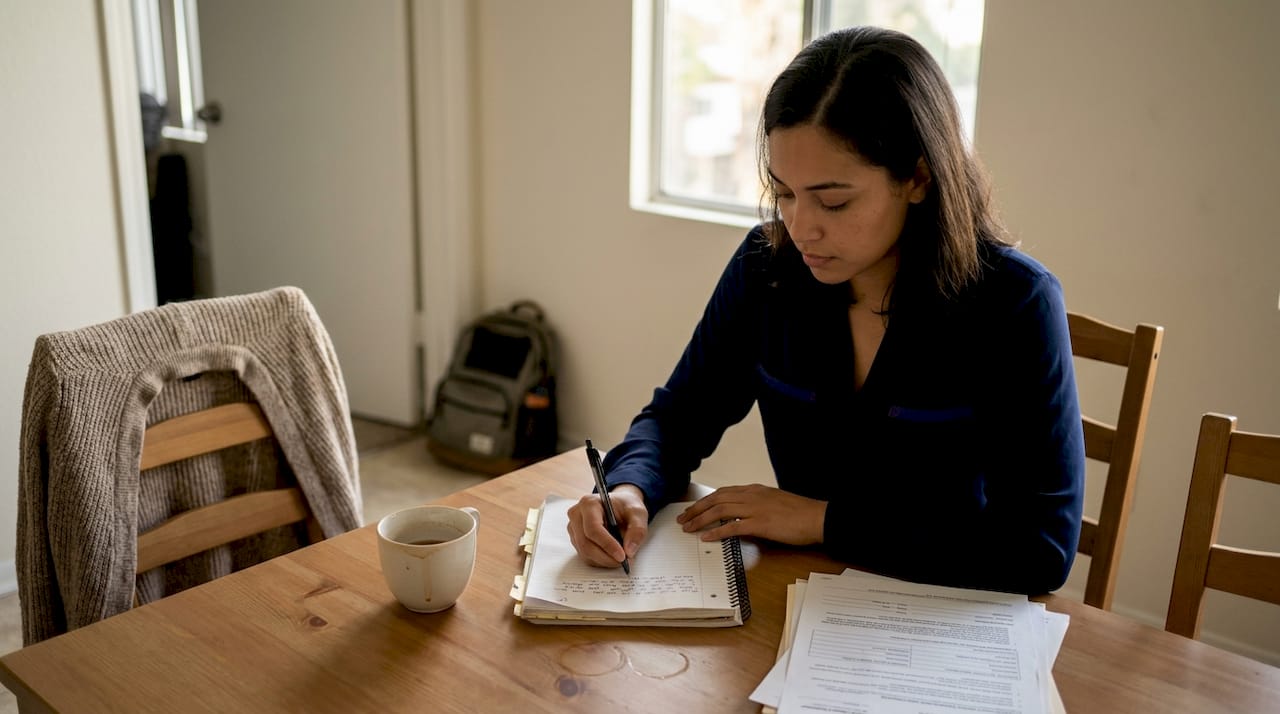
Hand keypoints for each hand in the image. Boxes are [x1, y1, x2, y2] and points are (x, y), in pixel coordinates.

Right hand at [567, 484, 648, 567]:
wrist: (620, 506)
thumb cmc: (626, 506)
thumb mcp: (638, 513)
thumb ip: (637, 530)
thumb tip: (629, 550)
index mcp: (589, 503)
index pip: (593, 529)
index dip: (607, 545)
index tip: (622, 556)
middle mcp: (577, 515)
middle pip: (586, 544)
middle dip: (607, 557)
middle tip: (625, 562)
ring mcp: (574, 529)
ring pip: (585, 553)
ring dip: (605, 560)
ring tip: (622, 558)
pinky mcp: (576, 540)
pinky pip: (586, 556)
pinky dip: (601, 561)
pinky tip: (612, 556)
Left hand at [676, 484, 825, 544]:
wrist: (817, 517)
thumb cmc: (799, 512)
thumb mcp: (774, 502)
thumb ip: (757, 504)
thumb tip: (742, 514)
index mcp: (755, 490)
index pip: (722, 492)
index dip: (705, 501)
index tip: (693, 509)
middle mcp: (752, 496)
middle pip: (716, 499)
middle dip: (696, 509)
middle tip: (683, 519)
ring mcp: (755, 509)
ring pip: (720, 511)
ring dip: (700, 519)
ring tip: (688, 528)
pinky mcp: (761, 524)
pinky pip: (733, 527)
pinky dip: (717, 532)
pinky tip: (706, 537)